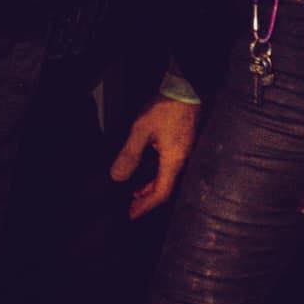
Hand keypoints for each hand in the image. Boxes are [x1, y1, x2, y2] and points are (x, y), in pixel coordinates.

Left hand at [110, 95, 199, 219]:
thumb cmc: (165, 109)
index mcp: (173, 161)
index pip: (161, 193)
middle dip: (147, 200)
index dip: (146, 206)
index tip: (130, 215)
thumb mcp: (141, 131)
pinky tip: (146, 171)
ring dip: (151, 188)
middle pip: (166, 189)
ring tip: (135, 193)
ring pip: (168, 178)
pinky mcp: (182, 145)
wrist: (186, 89)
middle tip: (130, 208)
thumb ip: (129, 155)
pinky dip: (156, 176)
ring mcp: (184, 153)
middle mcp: (181, 161)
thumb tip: (117, 178)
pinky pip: (169, 168)